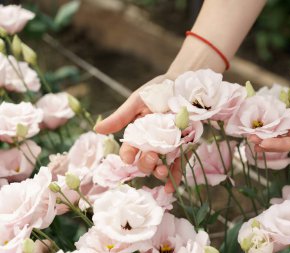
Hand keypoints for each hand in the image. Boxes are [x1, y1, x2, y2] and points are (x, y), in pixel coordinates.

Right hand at [94, 74, 181, 192]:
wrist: (185, 84)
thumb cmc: (158, 90)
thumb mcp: (137, 101)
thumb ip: (120, 117)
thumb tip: (97, 129)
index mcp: (138, 133)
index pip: (129, 150)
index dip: (128, 155)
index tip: (128, 157)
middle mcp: (151, 143)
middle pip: (144, 161)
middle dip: (145, 164)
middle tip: (151, 156)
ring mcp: (168, 148)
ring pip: (160, 166)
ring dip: (158, 172)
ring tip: (161, 170)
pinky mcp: (184, 148)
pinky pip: (178, 166)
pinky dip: (174, 178)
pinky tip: (170, 187)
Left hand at [251, 38, 289, 151]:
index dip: (280, 146)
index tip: (263, 143)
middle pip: (288, 140)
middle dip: (270, 142)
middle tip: (251, 141)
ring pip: (286, 131)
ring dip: (270, 134)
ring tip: (251, 135)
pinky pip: (286, 118)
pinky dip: (274, 122)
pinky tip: (262, 121)